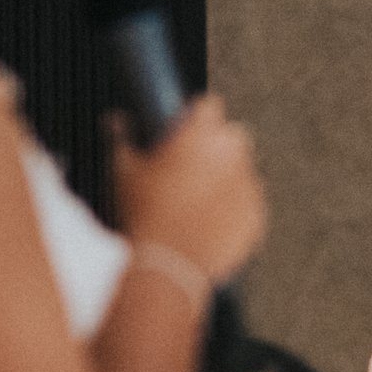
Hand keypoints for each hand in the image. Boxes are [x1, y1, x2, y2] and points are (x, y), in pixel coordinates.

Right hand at [110, 95, 264, 282]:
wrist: (168, 265)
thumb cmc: (145, 215)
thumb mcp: (123, 172)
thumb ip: (121, 138)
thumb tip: (115, 121)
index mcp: (202, 134)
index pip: (209, 106)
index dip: (196, 117)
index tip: (187, 129)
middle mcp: (233, 153)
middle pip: (233, 137)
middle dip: (217, 148)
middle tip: (192, 168)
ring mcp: (249, 186)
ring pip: (243, 173)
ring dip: (227, 180)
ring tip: (197, 203)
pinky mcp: (257, 216)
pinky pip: (249, 206)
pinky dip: (235, 211)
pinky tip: (210, 223)